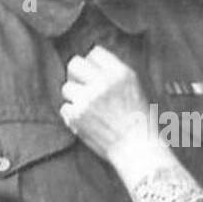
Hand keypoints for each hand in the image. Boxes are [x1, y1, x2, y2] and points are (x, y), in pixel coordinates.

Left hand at [60, 47, 159, 167]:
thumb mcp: (133, 87)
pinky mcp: (78, 115)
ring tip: (88, 110)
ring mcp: (89, 98)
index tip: (94, 75)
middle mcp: (104, 82)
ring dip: (74, 98)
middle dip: (76, 75)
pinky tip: (87, 122)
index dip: (92, 64)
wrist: (137, 148)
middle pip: (74, 64)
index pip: (95, 53)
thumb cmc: (138, 120)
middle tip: (82, 87)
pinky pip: (64, 108)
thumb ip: (112, 73)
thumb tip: (87, 64)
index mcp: (120, 73)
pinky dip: (72, 116)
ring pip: (66, 88)